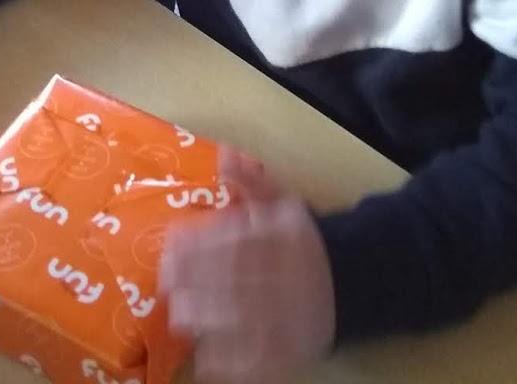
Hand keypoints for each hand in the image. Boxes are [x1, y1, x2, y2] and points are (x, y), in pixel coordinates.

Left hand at [160, 148, 336, 383]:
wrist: (349, 283)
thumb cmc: (300, 243)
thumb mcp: (282, 204)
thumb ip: (252, 182)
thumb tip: (225, 154)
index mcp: (285, 238)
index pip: (236, 241)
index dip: (197, 245)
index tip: (170, 247)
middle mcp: (287, 277)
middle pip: (232, 281)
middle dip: (192, 282)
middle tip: (167, 282)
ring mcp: (289, 319)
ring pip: (239, 322)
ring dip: (203, 319)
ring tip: (182, 313)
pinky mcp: (290, 353)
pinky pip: (253, 361)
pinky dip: (226, 361)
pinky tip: (205, 355)